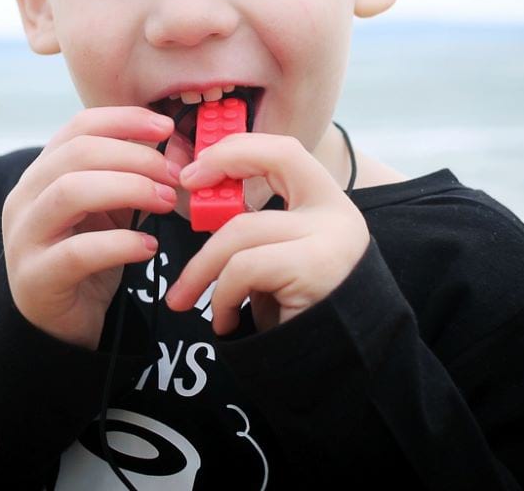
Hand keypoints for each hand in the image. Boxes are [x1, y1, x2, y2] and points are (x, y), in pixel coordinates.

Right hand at [1, 107, 178, 349]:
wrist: (58, 322)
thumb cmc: (87, 254)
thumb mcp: (109, 208)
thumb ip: (131, 177)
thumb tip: (177, 151)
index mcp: (43, 171)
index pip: (79, 127)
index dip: (124, 120)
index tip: (166, 127)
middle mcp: (26, 197)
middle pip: (78, 153)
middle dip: (135, 157)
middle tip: (174, 175)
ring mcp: (25, 237)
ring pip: (70, 191)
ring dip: (128, 189)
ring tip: (165, 202)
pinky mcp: (36, 278)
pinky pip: (78, 251)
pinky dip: (120, 244)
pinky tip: (148, 247)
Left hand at [165, 132, 369, 333]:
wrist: (338, 375)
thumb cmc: (297, 318)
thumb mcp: (278, 260)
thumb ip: (256, 227)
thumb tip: (204, 197)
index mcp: (328, 203)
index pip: (286, 150)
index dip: (241, 147)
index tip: (200, 167)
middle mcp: (338, 213)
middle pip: (274, 163)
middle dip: (222, 166)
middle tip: (185, 187)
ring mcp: (332, 239)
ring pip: (244, 227)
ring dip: (202, 266)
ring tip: (186, 298)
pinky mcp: (316, 270)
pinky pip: (245, 267)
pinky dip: (222, 296)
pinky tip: (226, 322)